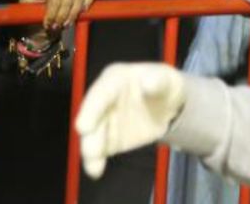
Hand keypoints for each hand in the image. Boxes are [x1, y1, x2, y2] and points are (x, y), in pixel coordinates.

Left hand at [19, 0, 95, 33]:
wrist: (38, 30)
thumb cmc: (29, 16)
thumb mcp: (25, 3)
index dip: (53, 11)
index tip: (47, 23)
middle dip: (62, 15)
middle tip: (55, 26)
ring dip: (72, 14)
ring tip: (64, 24)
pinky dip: (88, 1)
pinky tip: (82, 12)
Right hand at [76, 63, 185, 178]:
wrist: (167, 105)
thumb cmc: (162, 86)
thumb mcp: (165, 79)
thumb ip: (157, 81)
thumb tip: (148, 83)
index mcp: (114, 80)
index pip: (100, 93)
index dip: (91, 109)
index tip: (83, 127)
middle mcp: (103, 100)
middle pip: (92, 117)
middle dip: (90, 135)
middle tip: (90, 151)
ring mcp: (104, 120)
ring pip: (93, 136)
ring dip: (91, 151)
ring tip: (93, 168)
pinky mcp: (109, 138)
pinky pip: (100, 149)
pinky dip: (96, 160)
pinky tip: (96, 171)